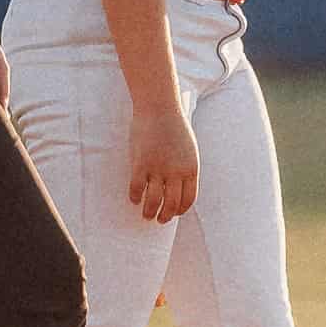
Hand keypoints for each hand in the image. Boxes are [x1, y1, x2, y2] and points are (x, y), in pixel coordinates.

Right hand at [128, 103, 198, 222]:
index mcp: (191, 168)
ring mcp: (158, 168)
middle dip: (165, 216)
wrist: (159, 107)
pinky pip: (137, 188)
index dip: (180, 210)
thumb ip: (184, 167)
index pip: (188, 199)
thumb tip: (177, 185)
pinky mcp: (141, 163)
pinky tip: (134, 198)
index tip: (174, 212)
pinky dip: (135, 197)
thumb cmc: (174, 125)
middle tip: (158, 219)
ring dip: (149, 212)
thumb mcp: (188, 148)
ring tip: (146, 214)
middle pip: (171, 204)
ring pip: (154, 201)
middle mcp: (176, 172)